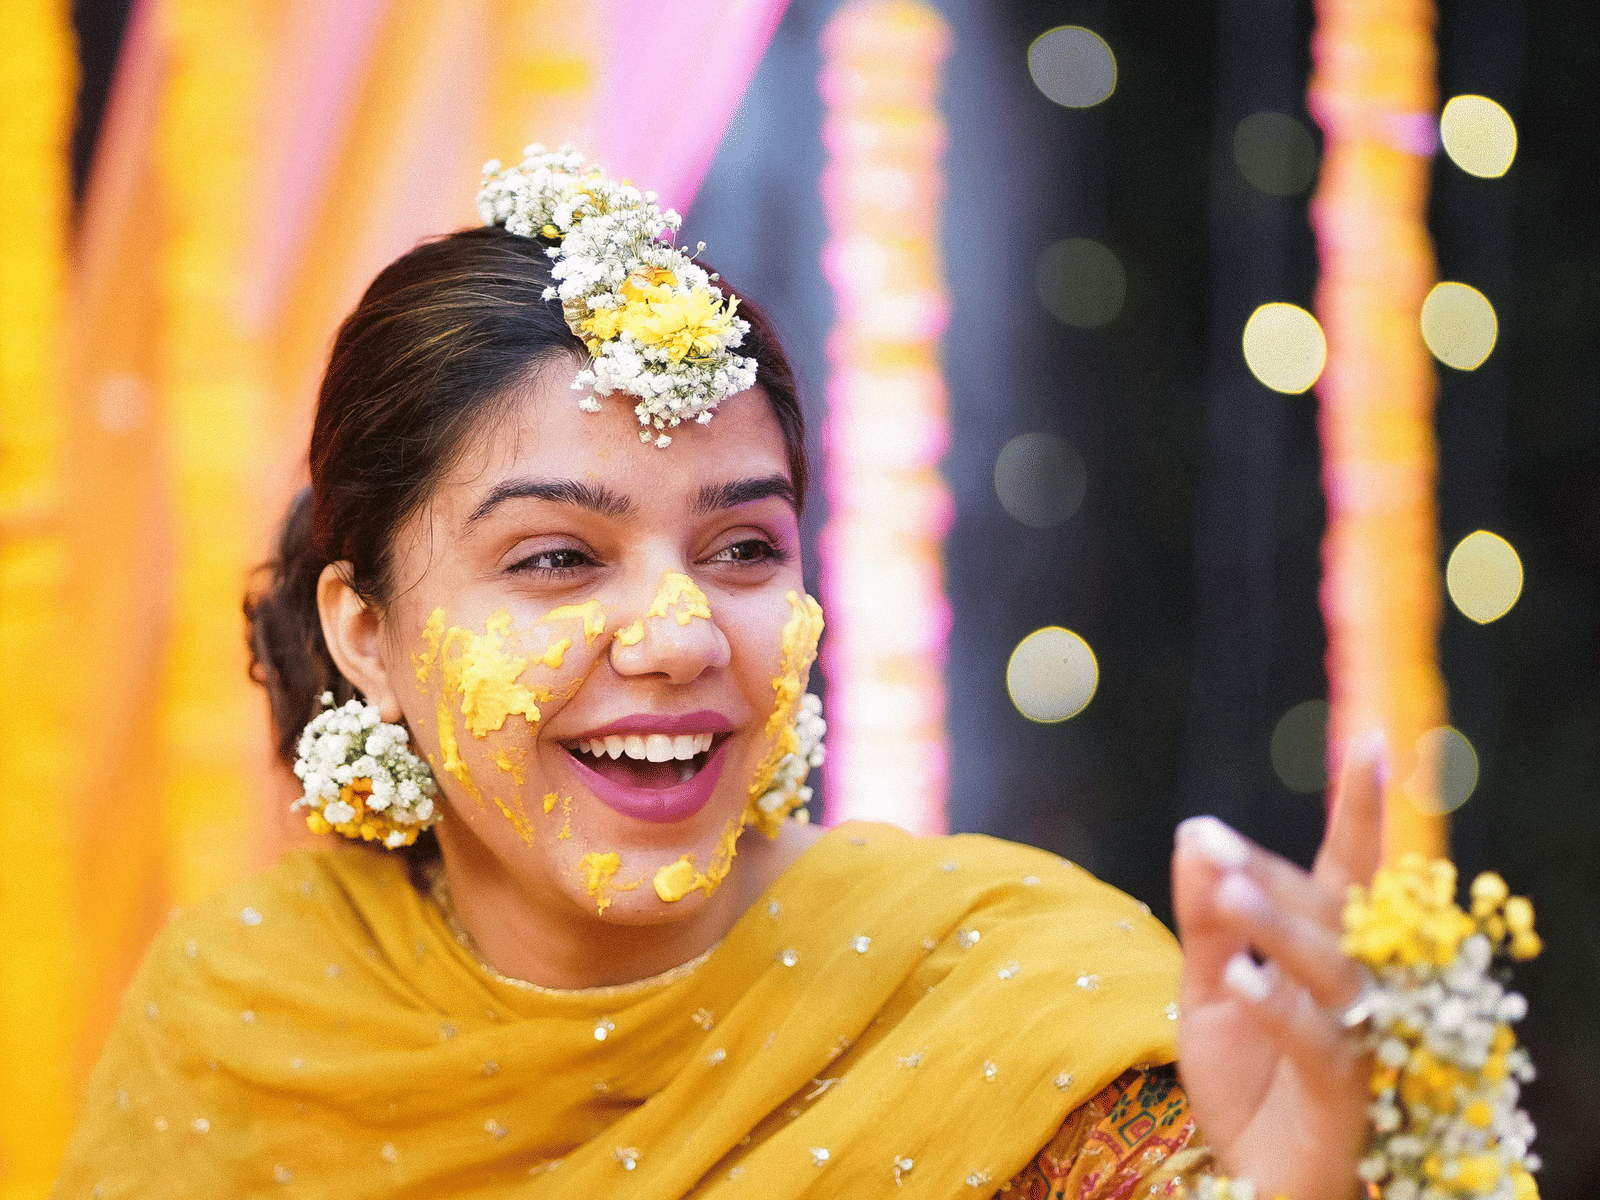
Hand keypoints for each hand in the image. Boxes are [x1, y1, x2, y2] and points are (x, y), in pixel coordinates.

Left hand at [1170, 730, 1385, 1199]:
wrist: (1250, 1174)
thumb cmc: (1244, 1079)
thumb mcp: (1207, 989)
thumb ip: (1207, 918)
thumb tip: (1194, 832)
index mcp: (1327, 953)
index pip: (1347, 872)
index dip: (1362, 812)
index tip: (1375, 744)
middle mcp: (1358, 988)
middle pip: (1328, 913)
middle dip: (1268, 872)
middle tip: (1207, 838)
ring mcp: (1360, 1042)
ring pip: (1333, 970)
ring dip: (1277, 926)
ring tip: (1224, 891)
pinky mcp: (1345, 1097)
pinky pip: (1320, 1043)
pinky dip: (1278, 1007)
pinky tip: (1239, 976)